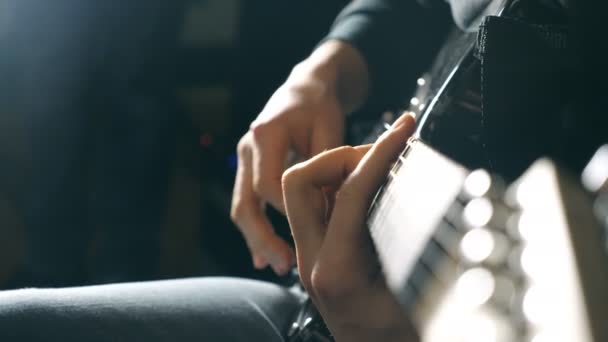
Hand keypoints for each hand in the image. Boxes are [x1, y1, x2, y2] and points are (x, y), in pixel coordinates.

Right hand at [231, 41, 368, 274]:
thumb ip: (327, 167)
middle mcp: (247, 147)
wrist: (305, 85)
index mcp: (266, 134)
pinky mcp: (249, 167)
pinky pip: (246, 202)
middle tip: (285, 266)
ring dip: (256, 239)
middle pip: (245, 203)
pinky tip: (262, 256)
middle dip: (263, 238)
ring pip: (241, 207)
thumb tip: (332, 208)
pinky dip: (255, 228)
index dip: (288, 211)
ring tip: (276, 266)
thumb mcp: (330, 129)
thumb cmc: (321, 104)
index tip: (313, 227)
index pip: (268, 185)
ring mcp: (244, 158)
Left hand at [282, 113, 418, 341]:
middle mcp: (313, 261)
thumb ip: (420, 248)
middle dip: (338, 156)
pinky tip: (371, 187)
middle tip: (380, 153)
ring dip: (334, 170)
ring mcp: (310, 259)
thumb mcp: (420, 293)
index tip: (403, 132)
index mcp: (338, 270)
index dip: (380, 154)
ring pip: (301, 193)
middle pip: (299, 183)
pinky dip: (339, 188)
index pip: (351, 192)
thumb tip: (435, 201)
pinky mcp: (317, 257)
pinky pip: (317, 208)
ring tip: (376, 166)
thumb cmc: (398, 337)